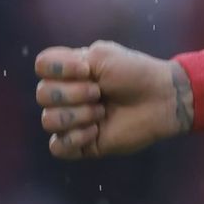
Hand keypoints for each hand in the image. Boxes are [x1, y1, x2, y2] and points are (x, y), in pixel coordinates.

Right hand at [35, 40, 189, 159]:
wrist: (161, 99)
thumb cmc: (135, 74)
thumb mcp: (103, 55)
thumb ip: (71, 60)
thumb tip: (53, 83)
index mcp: (68, 71)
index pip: (41, 66)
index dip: (60, 68)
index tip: (88, 70)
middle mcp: (66, 96)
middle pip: (42, 94)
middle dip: (74, 93)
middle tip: (100, 94)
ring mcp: (73, 121)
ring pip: (49, 121)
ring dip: (78, 115)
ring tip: (102, 112)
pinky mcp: (83, 145)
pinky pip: (57, 147)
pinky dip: (74, 139)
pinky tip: (95, 132)